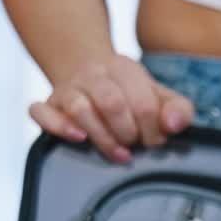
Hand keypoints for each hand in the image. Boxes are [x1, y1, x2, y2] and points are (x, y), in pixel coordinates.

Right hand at [29, 53, 194, 162]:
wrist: (91, 74)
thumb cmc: (132, 95)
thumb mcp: (161, 98)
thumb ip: (179, 110)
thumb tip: (173, 125)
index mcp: (124, 69)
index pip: (143, 103)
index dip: (153, 130)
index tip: (155, 140)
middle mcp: (92, 74)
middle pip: (111, 103)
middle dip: (129, 133)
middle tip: (136, 145)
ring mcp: (67, 88)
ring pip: (79, 108)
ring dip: (102, 137)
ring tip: (119, 152)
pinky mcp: (48, 104)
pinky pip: (40, 112)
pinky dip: (57, 127)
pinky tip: (78, 138)